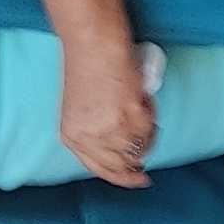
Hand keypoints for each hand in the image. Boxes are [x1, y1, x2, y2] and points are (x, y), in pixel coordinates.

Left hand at [65, 42, 156, 187]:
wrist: (93, 44)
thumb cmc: (85, 67)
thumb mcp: (79, 109)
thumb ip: (93, 131)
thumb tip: (120, 147)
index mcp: (72, 136)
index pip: (99, 169)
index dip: (121, 178)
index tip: (136, 178)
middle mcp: (90, 137)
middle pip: (121, 165)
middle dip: (136, 163)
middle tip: (146, 160)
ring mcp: (111, 129)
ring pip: (139, 148)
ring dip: (145, 137)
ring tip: (142, 117)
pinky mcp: (131, 115)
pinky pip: (149, 129)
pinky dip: (151, 119)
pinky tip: (144, 105)